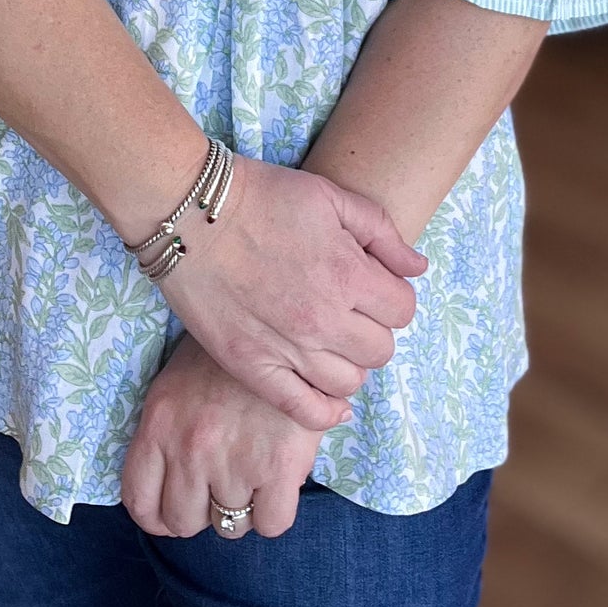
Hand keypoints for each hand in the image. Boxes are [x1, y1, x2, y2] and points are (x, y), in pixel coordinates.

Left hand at [122, 334, 323, 538]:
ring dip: (241, 508)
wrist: (280, 317)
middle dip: (202, 510)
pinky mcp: (279, 467)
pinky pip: (272, 524)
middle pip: (184, 522)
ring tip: (252, 474)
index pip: (140, 503)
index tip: (175, 510)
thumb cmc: (226, 352)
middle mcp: (190, 449)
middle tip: (220, 484)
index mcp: (159, 425)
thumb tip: (167, 483)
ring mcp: (233, 462)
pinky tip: (278, 481)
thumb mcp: (177, 382)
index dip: (158, 517)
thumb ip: (166, 432)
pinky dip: (274, 511)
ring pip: (230, 526)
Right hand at [156, 155, 425, 430]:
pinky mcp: (252, 366)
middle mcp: (323, 319)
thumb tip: (417, 268)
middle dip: (372, 328)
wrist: (190, 211)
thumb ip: (381, 232)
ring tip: (329, 339)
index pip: (402, 309)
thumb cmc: (261, 195)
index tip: (371, 285)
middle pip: (380, 350)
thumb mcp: (330, 196)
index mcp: (347, 274)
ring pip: (348, 383)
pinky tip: (327, 396)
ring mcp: (287, 349)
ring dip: (348, 362)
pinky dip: (325, 411)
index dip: (391, 295)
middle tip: (348, 309)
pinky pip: (304, 411)